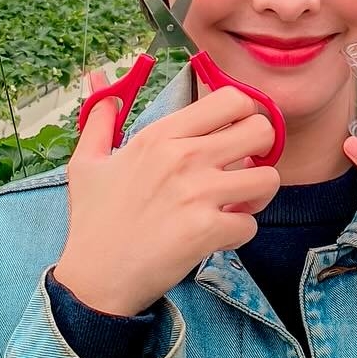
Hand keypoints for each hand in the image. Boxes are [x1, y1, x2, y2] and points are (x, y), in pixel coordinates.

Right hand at [54, 73, 280, 316]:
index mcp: (161, 135)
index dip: (244, 115)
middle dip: (262, 150)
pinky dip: (238, 233)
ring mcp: (198, 194)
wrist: (95, 277)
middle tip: (244, 168)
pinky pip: (251, 224)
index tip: (234, 134)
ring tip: (235, 204)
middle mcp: (184, 156)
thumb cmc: (93, 219)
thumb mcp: (88, 162)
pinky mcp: (207, 231)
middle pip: (262, 131)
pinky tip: (217, 236)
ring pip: (268, 179)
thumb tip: (98, 80)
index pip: (232, 99)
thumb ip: (101, 118)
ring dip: (257, 195)